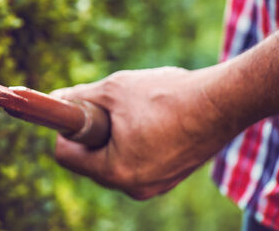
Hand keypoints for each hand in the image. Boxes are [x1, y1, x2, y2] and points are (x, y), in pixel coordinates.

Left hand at [52, 66, 233, 199]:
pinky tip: (154, 118)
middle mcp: (133, 187)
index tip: (78, 108)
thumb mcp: (113, 90)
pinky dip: (136, 140)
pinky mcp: (169, 177)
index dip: (65, 128)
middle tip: (110, 106)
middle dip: (93, 131)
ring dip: (115, 134)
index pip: (65, 155)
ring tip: (137, 110)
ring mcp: (154, 186)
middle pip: (89, 160)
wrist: (222, 102)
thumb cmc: (165, 95)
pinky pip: (137, 160)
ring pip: (113, 159)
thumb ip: (78, 98)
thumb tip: (56, 99)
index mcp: (115, 171)